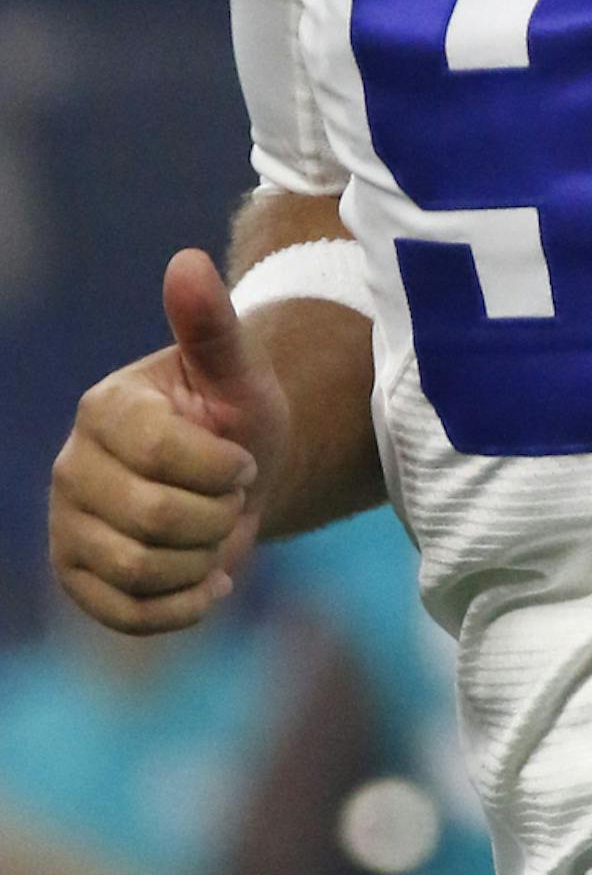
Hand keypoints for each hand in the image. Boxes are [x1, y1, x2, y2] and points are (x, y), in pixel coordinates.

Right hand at [49, 249, 289, 634]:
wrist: (233, 482)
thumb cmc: (237, 420)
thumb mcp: (239, 373)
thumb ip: (212, 324)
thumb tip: (188, 261)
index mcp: (105, 408)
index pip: (161, 454)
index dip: (221, 468)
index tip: (241, 461)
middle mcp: (72, 465)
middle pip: (151, 520)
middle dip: (216, 518)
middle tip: (230, 501)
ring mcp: (67, 524)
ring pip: (139, 570)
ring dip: (202, 561)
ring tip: (215, 536)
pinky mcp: (76, 576)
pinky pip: (124, 613)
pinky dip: (181, 608)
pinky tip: (208, 582)